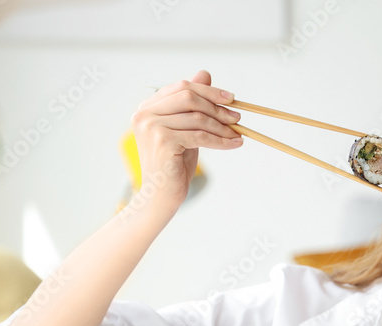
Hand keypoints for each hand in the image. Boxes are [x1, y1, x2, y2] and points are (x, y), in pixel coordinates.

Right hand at [129, 69, 242, 216]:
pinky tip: (234, 144)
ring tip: (237, 134)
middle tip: (237, 118)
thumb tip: (206, 73)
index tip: (230, 98)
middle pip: (189, 97)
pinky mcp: (163, 141)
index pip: (181, 87)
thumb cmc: (173, 164)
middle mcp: (144, 113)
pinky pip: (200, 135)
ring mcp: (151, 126)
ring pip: (197, 117)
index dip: (208, 90)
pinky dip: (221, 140)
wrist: (160, 195)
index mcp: (148, 107)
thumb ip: (193, 105)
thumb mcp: (186, 129)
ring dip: (222, 126)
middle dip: (217, 107)